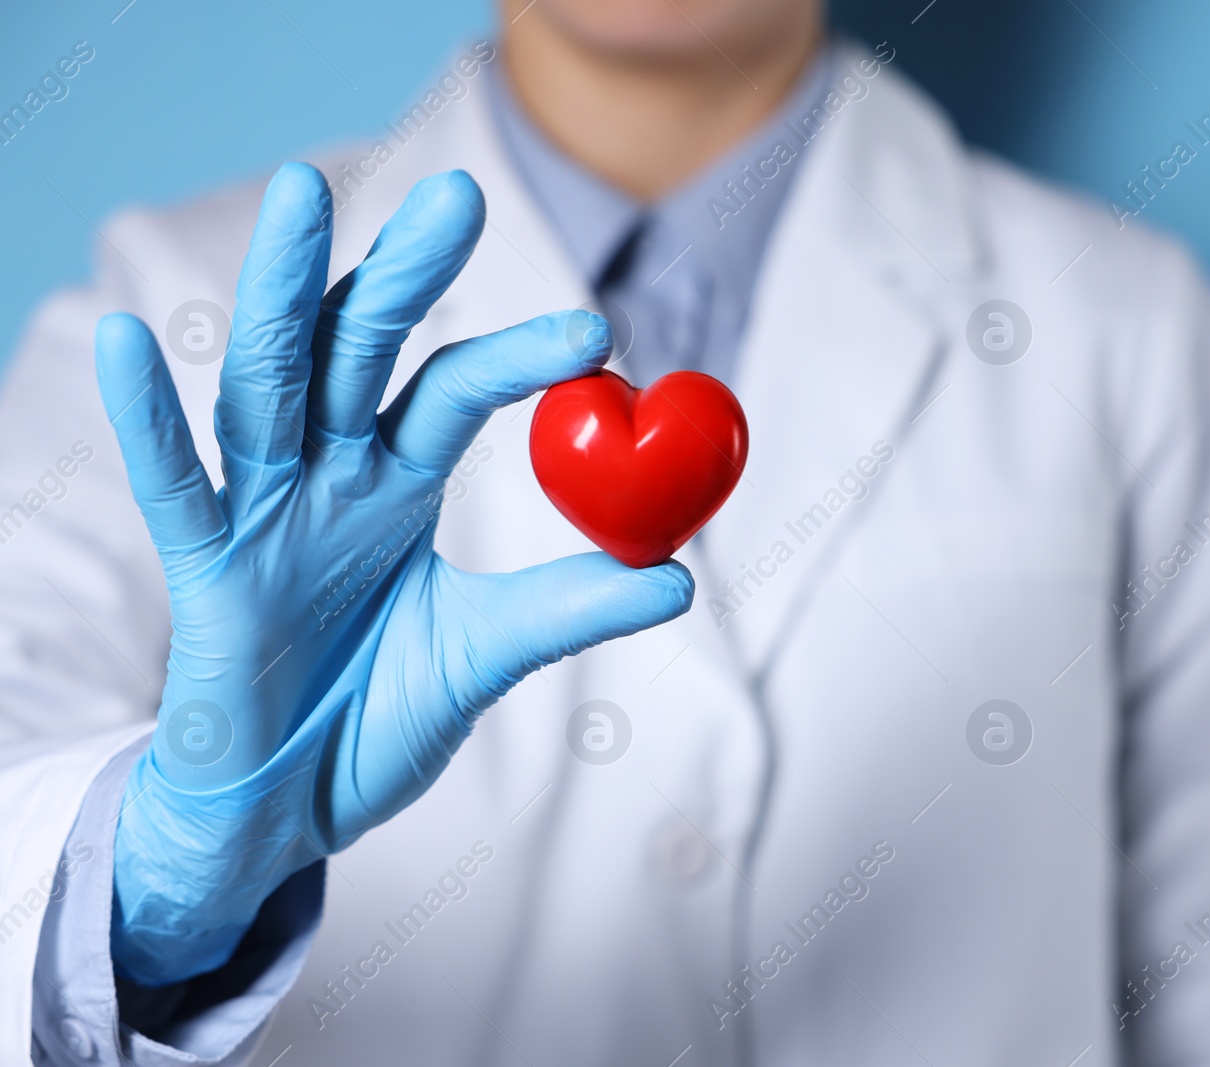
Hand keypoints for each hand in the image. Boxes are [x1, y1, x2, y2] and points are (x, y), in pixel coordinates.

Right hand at [96, 164, 692, 985]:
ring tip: (300, 193)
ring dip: (281, 290)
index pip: (453, 392)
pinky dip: (149, 420)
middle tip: (458, 193)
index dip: (516, 358)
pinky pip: (174, 487)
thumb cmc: (374, 718)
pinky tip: (127, 342)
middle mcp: (327, 474)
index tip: (595, 334)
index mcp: (396, 482)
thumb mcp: (487, 653)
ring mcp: (261, 511)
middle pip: (359, 350)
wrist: (290, 809)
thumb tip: (681, 576)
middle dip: (402, 273)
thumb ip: (568, 608)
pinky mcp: (204, 570)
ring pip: (267, 382)